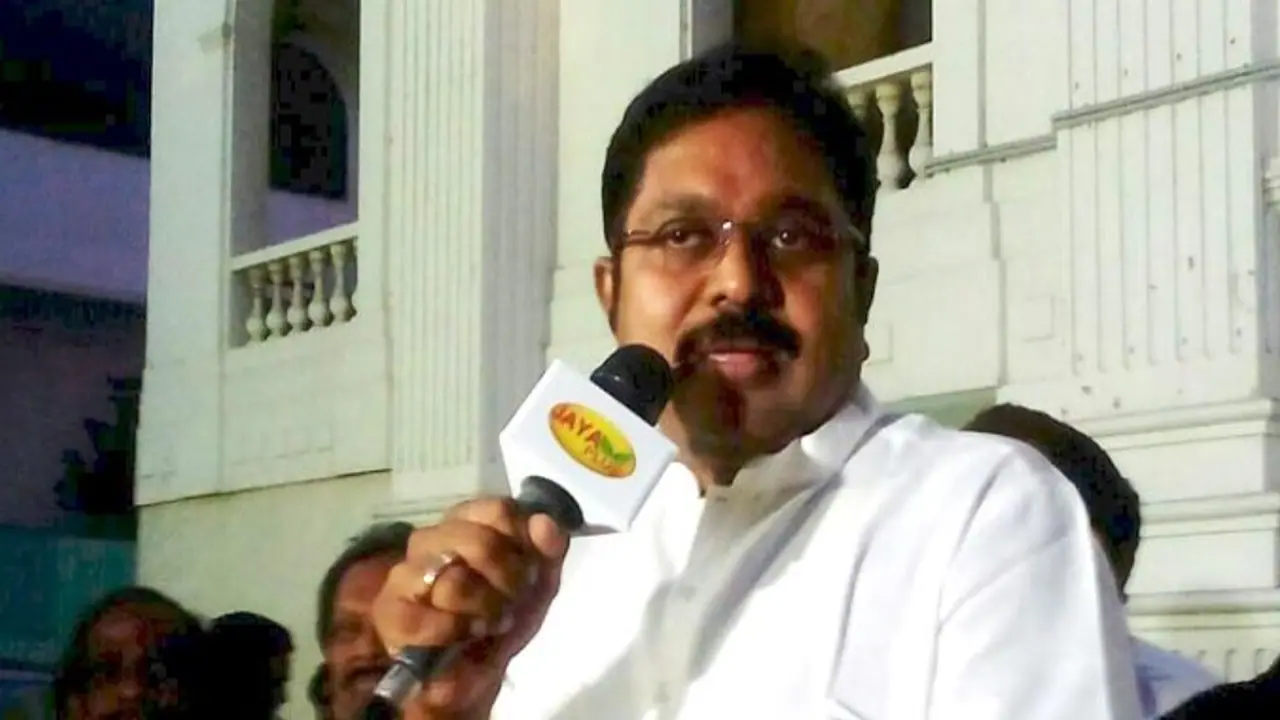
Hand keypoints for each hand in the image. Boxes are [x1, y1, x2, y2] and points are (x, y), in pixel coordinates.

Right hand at [371, 497, 570, 716]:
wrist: (474, 672)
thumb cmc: (501, 615)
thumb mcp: (538, 583)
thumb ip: (548, 548)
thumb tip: (545, 522)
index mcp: (465, 522)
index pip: (498, 510)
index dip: (523, 541)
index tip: (530, 567)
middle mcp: (431, 539)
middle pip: (479, 542)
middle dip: (509, 578)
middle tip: (513, 598)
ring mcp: (406, 574)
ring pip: (455, 583)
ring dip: (486, 608)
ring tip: (492, 621)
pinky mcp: (392, 613)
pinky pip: (434, 619)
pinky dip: (460, 632)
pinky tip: (468, 635)